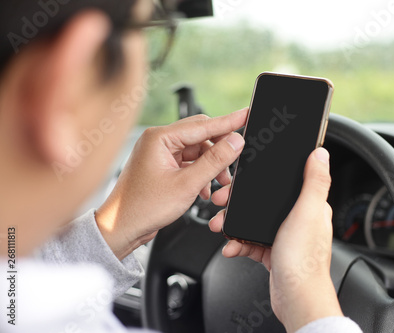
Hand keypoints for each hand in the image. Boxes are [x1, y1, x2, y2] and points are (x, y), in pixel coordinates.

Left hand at [96, 108, 247, 259]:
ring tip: (220, 182)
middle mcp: (158, 141)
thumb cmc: (143, 208)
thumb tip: (235, 141)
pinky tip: (205, 189)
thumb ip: (214, 161)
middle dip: (220, 149)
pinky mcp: (161, 167)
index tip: (246, 114)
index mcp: (159, 138)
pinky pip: (188, 162)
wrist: (121, 229)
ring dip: (211, 165)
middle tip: (237, 159)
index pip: (203, 124)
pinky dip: (200, 173)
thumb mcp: (187, 184)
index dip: (228, 122)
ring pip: (196, 151)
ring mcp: (159, 154)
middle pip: (200, 136)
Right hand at [209, 147, 342, 331]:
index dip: (261, 179)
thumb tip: (320, 154)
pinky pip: (251, 243)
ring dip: (234, 224)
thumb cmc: (304, 260)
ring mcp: (285, 236)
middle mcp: (298, 219)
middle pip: (263, 203)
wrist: (296, 299)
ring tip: (220, 226)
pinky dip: (239, 243)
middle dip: (239, 204)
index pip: (283, 183)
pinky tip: (231, 246)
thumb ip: (314, 182)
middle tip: (221, 204)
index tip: (242, 180)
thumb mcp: (307, 213)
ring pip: (254, 222)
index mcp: (309, 206)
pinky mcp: (274, 252)